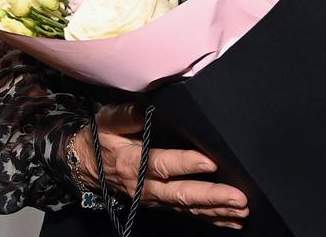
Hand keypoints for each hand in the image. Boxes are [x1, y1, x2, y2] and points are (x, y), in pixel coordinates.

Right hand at [72, 103, 248, 229]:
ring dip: (216, 211)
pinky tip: (231, 220)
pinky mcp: (160, 204)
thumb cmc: (100, 138)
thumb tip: (147, 104)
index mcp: (133, 163)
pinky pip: (187, 214)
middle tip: (238, 198)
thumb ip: (127, 115)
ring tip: (241, 211)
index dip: (186, 163)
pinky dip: (211, 218)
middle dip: (212, 197)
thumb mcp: (107, 122)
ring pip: (188, 208)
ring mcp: (154, 199)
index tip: (210, 162)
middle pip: (181, 194)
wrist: (83, 165)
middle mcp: (145, 187)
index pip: (163, 164)